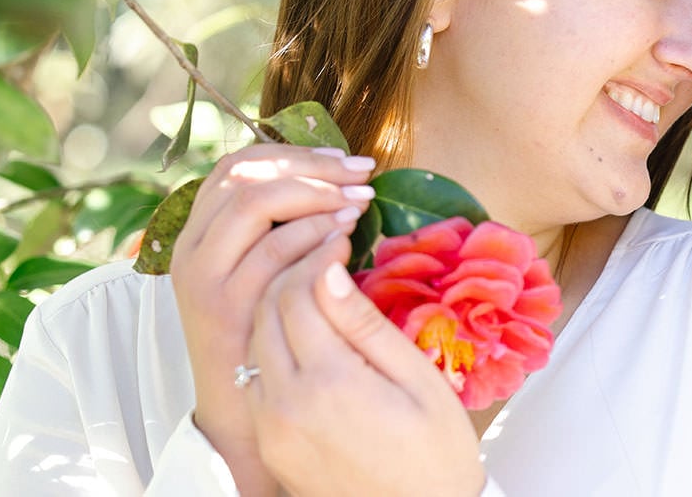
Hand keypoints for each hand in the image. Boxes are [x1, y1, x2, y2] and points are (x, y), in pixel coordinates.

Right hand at [169, 143, 375, 495]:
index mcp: (201, 230)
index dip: (296, 153)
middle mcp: (193, 246)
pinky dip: (313, 233)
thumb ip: (287, 225)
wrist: (245, 406)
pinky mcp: (223, 304)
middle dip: (311, 167)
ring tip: (361, 202)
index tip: (347, 159)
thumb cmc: (273, 330)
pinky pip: (272, 249)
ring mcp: (203, 275)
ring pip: (256, 203)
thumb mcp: (271, 270)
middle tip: (362, 175)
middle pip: (247, 175)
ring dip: (317, 195)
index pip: (241, 164)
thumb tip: (339, 176)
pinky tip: (347, 235)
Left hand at [245, 236, 484, 496]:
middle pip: (266, 310)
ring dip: (279, 305)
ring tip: (318, 287)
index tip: (342, 238)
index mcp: (327, 382)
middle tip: (327, 251)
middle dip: (293, 271)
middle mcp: (284, 404)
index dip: (317, 255)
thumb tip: (328, 272)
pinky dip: (274, 343)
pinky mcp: (270, 442)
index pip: (297, 292)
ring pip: (255, 340)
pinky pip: (257, 376)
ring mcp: (271, 426)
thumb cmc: (435, 452)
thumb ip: (366, 325)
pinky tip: (308, 334)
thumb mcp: (418, 379)